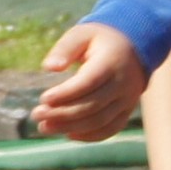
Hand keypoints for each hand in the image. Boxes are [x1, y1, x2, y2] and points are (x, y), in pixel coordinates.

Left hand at [35, 22, 151, 140]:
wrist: (134, 48)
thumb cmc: (98, 39)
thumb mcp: (81, 34)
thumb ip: (64, 49)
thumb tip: (49, 68)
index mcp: (111, 62)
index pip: (89, 82)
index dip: (65, 94)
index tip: (43, 99)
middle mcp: (124, 83)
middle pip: (93, 105)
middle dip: (62, 113)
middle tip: (36, 115)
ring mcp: (128, 99)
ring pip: (101, 120)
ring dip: (71, 127)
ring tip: (44, 127)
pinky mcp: (127, 109)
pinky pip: (111, 128)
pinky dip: (91, 135)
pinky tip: (68, 134)